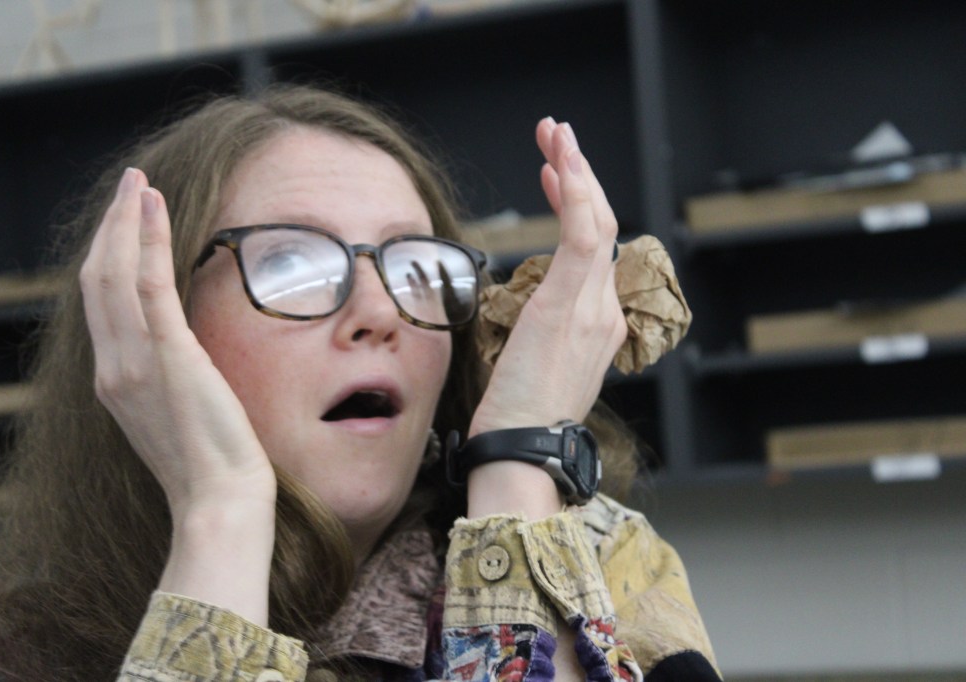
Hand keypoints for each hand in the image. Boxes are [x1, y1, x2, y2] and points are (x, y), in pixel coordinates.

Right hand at [80, 167, 276, 512]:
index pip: (100, 302)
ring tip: (138, 182)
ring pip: (114, 273)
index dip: (107, 254)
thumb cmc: (210, 462)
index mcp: (113, 380)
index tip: (124, 221)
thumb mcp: (173, 414)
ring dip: (125, 220)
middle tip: (130, 184)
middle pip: (97, 278)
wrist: (220, 499)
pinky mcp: (169, 356)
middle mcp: (113, 367)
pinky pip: (149, 285)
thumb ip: (163, 376)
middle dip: (111, 225)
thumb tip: (178, 348)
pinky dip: (146, 239)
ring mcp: (135, 362)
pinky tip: (152, 204)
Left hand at [469, 119, 626, 437]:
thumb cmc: (519, 415)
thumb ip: (544, 331)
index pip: (593, 250)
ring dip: (575, 172)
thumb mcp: (536, 366)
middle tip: (557, 137)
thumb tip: (533, 315)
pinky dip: (575, 197)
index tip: (554, 175)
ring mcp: (593, 309)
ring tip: (556, 134)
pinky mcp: (570, 307)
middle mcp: (605, 312)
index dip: (577, 205)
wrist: (522, 447)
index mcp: (599, 325)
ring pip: (595, 223)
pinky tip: (561, 164)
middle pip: (601, 227)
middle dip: (579, 176)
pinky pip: (582, 240)